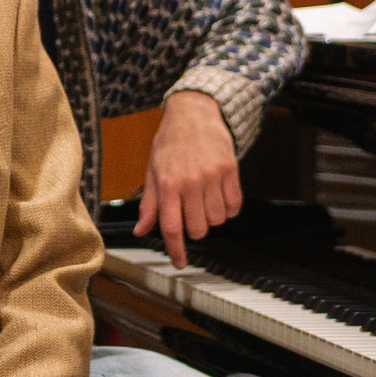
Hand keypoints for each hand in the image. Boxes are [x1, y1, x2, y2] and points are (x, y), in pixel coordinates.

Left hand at [134, 91, 241, 267]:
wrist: (194, 112)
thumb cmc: (169, 143)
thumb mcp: (153, 171)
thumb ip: (149, 204)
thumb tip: (141, 230)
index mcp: (167, 184)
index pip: (171, 227)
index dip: (176, 250)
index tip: (179, 264)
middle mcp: (190, 182)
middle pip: (198, 229)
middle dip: (194, 229)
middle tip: (191, 214)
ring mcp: (212, 176)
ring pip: (217, 220)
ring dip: (212, 218)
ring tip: (204, 202)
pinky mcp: (230, 170)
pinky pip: (234, 206)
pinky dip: (229, 210)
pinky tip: (220, 198)